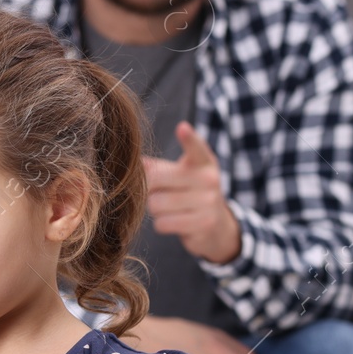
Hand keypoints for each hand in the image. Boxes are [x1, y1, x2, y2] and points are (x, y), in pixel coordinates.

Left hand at [142, 122, 241, 264]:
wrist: (217, 226)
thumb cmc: (190, 194)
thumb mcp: (181, 175)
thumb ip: (159, 167)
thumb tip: (135, 162)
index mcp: (203, 162)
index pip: (196, 148)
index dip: (188, 138)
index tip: (182, 127)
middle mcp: (209, 179)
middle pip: (156, 180)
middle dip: (150, 190)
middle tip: (163, 193)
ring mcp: (208, 202)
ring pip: (156, 204)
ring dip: (155, 209)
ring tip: (170, 208)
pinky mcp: (203, 223)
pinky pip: (163, 223)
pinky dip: (162, 224)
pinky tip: (174, 221)